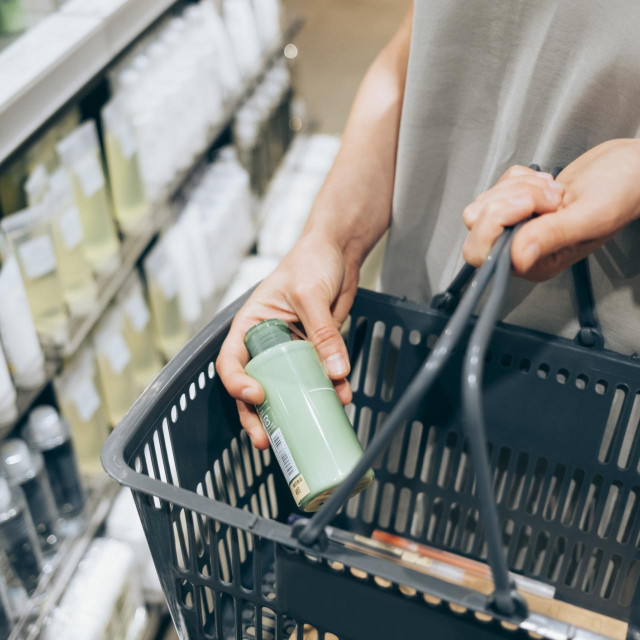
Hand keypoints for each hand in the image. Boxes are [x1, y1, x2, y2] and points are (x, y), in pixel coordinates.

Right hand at [216, 232, 357, 448]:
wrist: (338, 252)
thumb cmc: (311, 261)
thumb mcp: (310, 295)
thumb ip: (322, 333)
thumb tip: (336, 372)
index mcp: (250, 325)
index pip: (232, 361)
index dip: (238, 384)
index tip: (256, 396)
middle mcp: (265, 342)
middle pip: (255, 386)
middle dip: (258, 416)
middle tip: (266, 439)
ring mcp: (290, 350)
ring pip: (286, 389)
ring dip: (295, 410)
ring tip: (307, 429)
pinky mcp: (314, 352)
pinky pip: (317, 378)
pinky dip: (328, 391)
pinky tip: (340, 399)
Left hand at [462, 139, 639, 279]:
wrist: (630, 168)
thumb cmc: (621, 193)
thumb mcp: (589, 216)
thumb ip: (551, 236)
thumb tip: (517, 258)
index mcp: (536, 263)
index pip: (483, 253)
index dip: (496, 223)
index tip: (527, 204)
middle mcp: (521, 248)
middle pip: (477, 225)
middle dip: (508, 199)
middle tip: (546, 196)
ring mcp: (517, 226)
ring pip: (486, 201)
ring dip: (518, 186)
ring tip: (553, 190)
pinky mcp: (516, 204)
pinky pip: (498, 185)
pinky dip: (521, 177)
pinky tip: (548, 184)